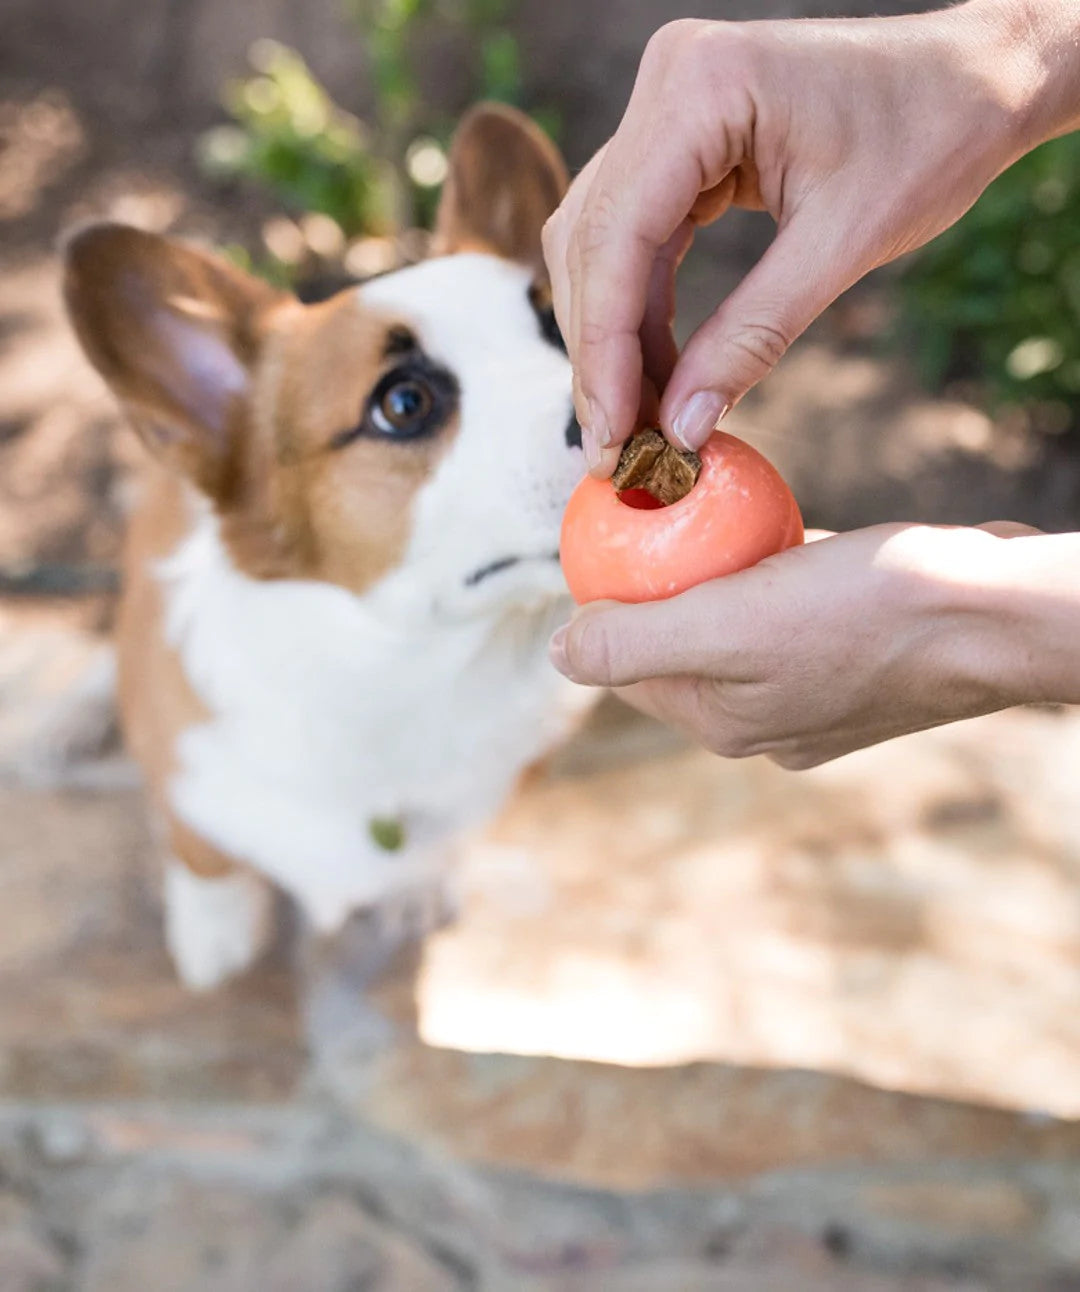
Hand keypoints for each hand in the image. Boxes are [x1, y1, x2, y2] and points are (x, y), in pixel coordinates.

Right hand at [543, 1, 1076, 473]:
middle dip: (602, 355)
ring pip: (601, 246)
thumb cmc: (933, 133)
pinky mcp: (681, 140)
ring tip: (638, 422)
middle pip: (593, 244)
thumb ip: (754, 335)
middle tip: (617, 449)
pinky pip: (637, 238)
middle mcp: (667, 86)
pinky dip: (641, 310)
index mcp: (701, 88)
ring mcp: (667, 109)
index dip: (604, 348)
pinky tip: (658, 372)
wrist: (978, 76)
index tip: (610, 435)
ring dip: (615, 339)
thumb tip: (682, 425)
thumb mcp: (845, 243)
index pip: (617, 236)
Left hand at [549, 523, 1056, 768]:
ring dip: (717, 575)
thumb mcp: (728, 624)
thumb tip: (559, 654)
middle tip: (655, 510)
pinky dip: (773, 572)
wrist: (994, 613)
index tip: (605, 531)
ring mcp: (816, 698)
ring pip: (736, 626)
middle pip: (680, 646)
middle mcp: (765, 723)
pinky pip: (789, 613)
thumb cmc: (863, 612)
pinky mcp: (858, 663)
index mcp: (723, 723)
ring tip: (710, 514)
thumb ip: (635, 643)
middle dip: (660, 586)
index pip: (629, 666)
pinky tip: (775, 528)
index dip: (607, 603)